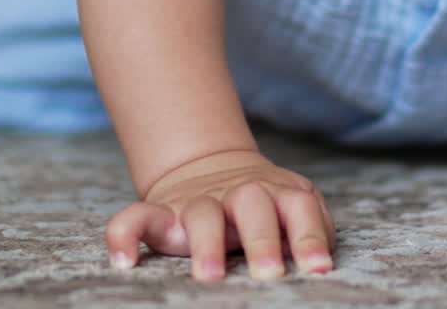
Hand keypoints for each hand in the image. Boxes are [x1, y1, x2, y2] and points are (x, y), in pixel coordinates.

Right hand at [104, 148, 335, 280]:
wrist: (210, 169)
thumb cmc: (265, 207)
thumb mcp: (293, 207)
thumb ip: (313, 227)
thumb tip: (323, 265)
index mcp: (276, 193)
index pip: (299, 207)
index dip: (310, 236)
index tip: (319, 270)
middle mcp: (238, 194)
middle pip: (252, 204)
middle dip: (263, 238)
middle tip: (270, 275)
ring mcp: (197, 204)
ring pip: (201, 214)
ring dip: (206, 243)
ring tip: (210, 277)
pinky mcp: (160, 215)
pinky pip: (134, 218)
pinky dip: (124, 235)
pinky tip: (123, 262)